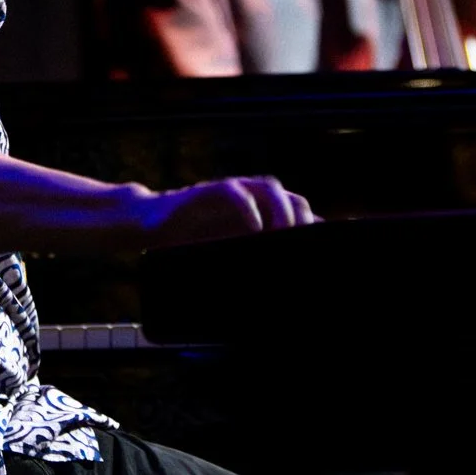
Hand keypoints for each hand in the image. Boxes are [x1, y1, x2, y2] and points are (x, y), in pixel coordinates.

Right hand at [141, 176, 318, 247]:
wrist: (150, 226)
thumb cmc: (190, 243)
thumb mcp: (228, 254)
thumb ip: (254, 258)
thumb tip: (281, 287)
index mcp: (261, 213)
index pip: (299, 214)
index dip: (315, 228)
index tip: (326, 250)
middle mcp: (251, 198)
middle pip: (292, 198)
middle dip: (304, 219)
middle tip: (306, 245)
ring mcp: (231, 192)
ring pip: (269, 187)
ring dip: (282, 209)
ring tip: (285, 233)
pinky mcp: (208, 192)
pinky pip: (234, 192)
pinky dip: (248, 207)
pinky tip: (254, 227)